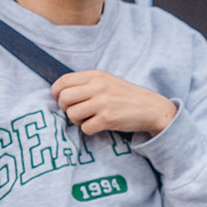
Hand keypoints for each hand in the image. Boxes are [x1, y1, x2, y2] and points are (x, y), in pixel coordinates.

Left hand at [51, 70, 176, 136]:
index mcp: (96, 76)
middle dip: (65, 108)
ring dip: (76, 120)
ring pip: (71, 114)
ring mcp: (102, 103)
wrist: (151, 108)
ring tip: (88, 119)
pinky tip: (98, 126)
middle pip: (64, 98)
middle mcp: (98, 87)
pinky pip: (85, 128)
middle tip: (74, 111)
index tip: (60, 99)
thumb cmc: (127, 96)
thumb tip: (62, 93)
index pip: (64, 81)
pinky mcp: (107, 119)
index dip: (56, 92)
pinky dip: (88, 130)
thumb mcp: (107, 81)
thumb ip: (87, 83)